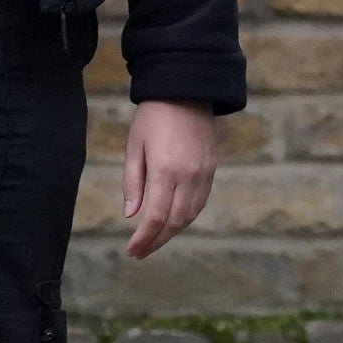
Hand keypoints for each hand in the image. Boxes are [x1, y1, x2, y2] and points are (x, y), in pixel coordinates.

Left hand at [122, 99, 218, 259]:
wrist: (186, 90)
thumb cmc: (153, 116)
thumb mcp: (135, 146)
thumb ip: (133, 182)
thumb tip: (131, 215)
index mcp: (165, 170)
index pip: (156, 217)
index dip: (144, 238)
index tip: (132, 250)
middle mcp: (188, 176)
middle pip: (175, 222)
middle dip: (157, 241)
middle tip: (140, 252)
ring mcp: (203, 174)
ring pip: (190, 215)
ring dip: (172, 232)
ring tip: (154, 240)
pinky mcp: (211, 169)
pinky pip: (200, 202)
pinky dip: (186, 217)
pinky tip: (173, 222)